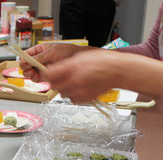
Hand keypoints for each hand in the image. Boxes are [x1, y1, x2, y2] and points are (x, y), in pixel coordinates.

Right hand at [20, 43, 90, 81]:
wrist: (76, 58)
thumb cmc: (67, 51)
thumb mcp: (52, 52)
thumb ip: (40, 57)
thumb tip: (29, 60)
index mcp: (39, 50)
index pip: (26, 55)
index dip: (23, 60)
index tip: (26, 64)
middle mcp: (39, 59)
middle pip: (26, 65)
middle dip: (26, 69)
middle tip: (31, 70)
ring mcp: (41, 68)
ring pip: (30, 73)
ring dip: (30, 75)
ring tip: (35, 74)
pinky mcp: (45, 75)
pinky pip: (36, 79)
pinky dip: (36, 79)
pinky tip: (39, 77)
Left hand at [43, 50, 162, 103]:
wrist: (117, 71)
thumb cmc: (101, 61)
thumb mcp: (79, 57)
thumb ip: (63, 65)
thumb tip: (51, 71)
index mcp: (71, 68)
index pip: (49, 75)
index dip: (46, 74)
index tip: (47, 72)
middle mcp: (74, 81)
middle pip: (54, 85)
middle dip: (55, 81)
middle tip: (61, 76)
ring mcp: (79, 91)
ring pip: (62, 93)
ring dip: (64, 88)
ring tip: (74, 80)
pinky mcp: (85, 99)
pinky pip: (72, 99)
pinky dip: (73, 94)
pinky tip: (80, 86)